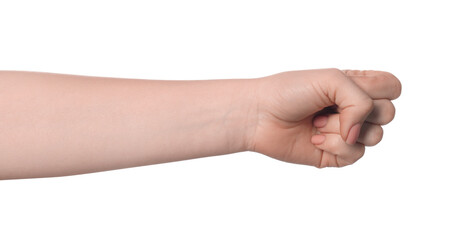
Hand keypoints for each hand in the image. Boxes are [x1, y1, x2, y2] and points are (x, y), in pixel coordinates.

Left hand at [248, 68, 400, 166]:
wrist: (259, 115)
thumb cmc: (289, 91)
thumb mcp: (331, 79)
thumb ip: (361, 99)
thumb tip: (359, 134)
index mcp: (355, 85)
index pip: (392, 87)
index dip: (380, 90)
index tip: (352, 88)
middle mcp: (354, 109)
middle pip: (389, 113)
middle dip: (361, 110)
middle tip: (329, 106)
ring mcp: (346, 133)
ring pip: (376, 136)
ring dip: (342, 129)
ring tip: (317, 122)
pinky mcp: (336, 154)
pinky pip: (356, 155)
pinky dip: (334, 146)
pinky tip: (313, 139)